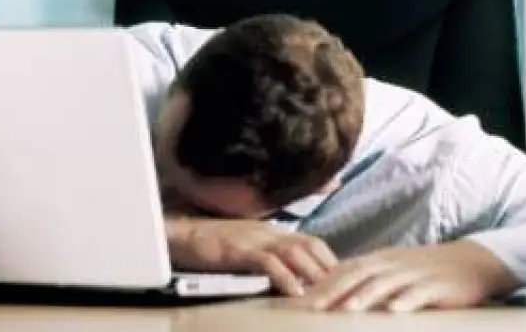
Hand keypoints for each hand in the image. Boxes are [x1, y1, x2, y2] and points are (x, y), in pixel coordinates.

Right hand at [165, 218, 337, 295]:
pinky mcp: (238, 250)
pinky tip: (296, 292)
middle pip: (310, 245)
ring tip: (328, 294)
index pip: (311, 242)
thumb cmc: (211, 245)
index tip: (346, 280)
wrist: (179, 235)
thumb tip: (289, 275)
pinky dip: (285, 277)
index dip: (330, 260)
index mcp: (272, 231)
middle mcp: (268, 231)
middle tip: (346, 290)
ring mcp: (254, 239)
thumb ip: (268, 256)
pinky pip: (268, 263)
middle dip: (330, 268)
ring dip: (313, 274)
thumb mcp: (246, 247)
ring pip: (295, 252)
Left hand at [291, 240, 517, 312]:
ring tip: (348, 309)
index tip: (300, 299)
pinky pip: (419, 293)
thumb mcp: (394, 269)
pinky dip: (406, 300)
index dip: (322, 284)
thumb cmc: (427, 270)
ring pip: (386, 284)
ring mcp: (415, 274)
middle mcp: (393, 264)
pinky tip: (395, 310)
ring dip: (366, 296)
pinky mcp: (436, 287)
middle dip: (335, 291)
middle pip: (359, 275)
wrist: (470, 262)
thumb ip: (368, 278)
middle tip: (314, 307)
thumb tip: (336, 291)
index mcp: (381, 260)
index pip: (345, 270)